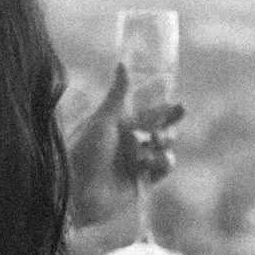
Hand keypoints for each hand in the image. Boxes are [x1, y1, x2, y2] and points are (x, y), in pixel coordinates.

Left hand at [66, 60, 183, 231]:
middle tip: (174, 120)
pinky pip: (163, 169)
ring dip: (164, 143)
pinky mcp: (141, 181)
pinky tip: (152, 162)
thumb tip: (123, 63)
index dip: (165, 109)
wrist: (75, 191)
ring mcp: (136, 162)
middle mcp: (129, 142)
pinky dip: (163, 163)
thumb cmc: (82, 152)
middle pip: (160, 130)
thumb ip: (117, 95)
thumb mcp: (101, 120)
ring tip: (154, 142)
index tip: (179, 104)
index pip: (148, 113)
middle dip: (169, 125)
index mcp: (118, 125)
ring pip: (164, 148)